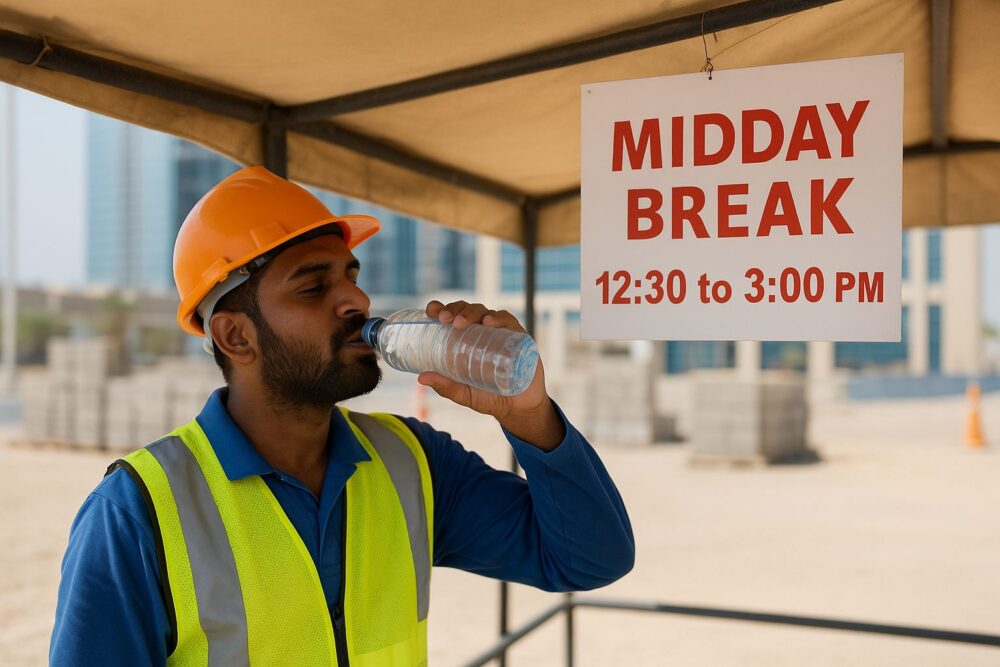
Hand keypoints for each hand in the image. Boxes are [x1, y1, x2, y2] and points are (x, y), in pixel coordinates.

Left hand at [417, 300, 564, 449]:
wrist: (518, 409)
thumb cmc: (488, 398)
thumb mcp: (464, 393)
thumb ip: (445, 386)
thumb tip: (421, 377)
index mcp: (466, 339)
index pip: (453, 316)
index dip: (441, 308)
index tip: (430, 311)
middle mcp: (483, 332)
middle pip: (467, 310)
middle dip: (454, 309)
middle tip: (444, 319)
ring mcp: (501, 333)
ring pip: (485, 312)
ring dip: (471, 312)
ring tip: (460, 323)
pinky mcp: (519, 338)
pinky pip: (509, 321)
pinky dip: (499, 318)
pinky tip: (489, 322)